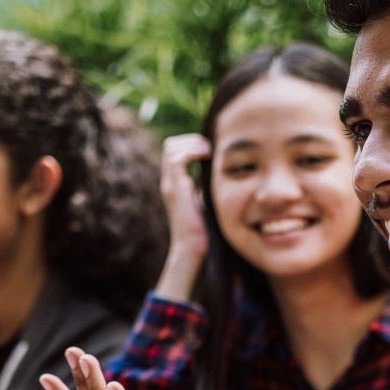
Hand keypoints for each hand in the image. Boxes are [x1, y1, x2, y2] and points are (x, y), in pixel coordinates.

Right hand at [160, 134, 211, 261]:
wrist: (193, 249)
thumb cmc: (204, 230)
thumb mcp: (206, 201)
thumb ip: (206, 187)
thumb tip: (221, 174)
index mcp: (175, 183)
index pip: (174, 150)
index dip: (191, 144)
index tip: (211, 152)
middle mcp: (169, 181)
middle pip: (170, 145)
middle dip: (192, 140)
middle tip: (211, 149)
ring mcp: (170, 184)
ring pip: (171, 147)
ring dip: (192, 143)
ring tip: (209, 152)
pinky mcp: (175, 189)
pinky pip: (176, 158)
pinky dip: (192, 151)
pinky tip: (207, 156)